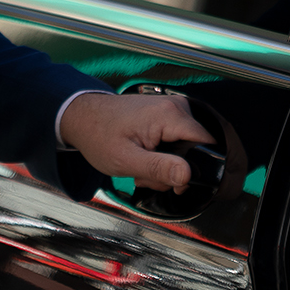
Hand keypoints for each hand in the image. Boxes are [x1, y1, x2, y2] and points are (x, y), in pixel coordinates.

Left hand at [57, 92, 212, 192]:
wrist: (82, 117)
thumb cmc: (99, 135)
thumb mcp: (127, 161)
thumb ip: (159, 169)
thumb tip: (187, 176)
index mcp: (169, 115)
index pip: (206, 144)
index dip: (197, 168)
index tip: (178, 182)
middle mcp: (175, 106)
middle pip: (195, 149)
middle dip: (173, 169)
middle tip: (147, 175)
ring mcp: (172, 108)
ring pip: (186, 148)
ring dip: (165, 164)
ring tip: (141, 166)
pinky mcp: (167, 114)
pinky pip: (177, 140)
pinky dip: (162, 154)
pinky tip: (145, 158)